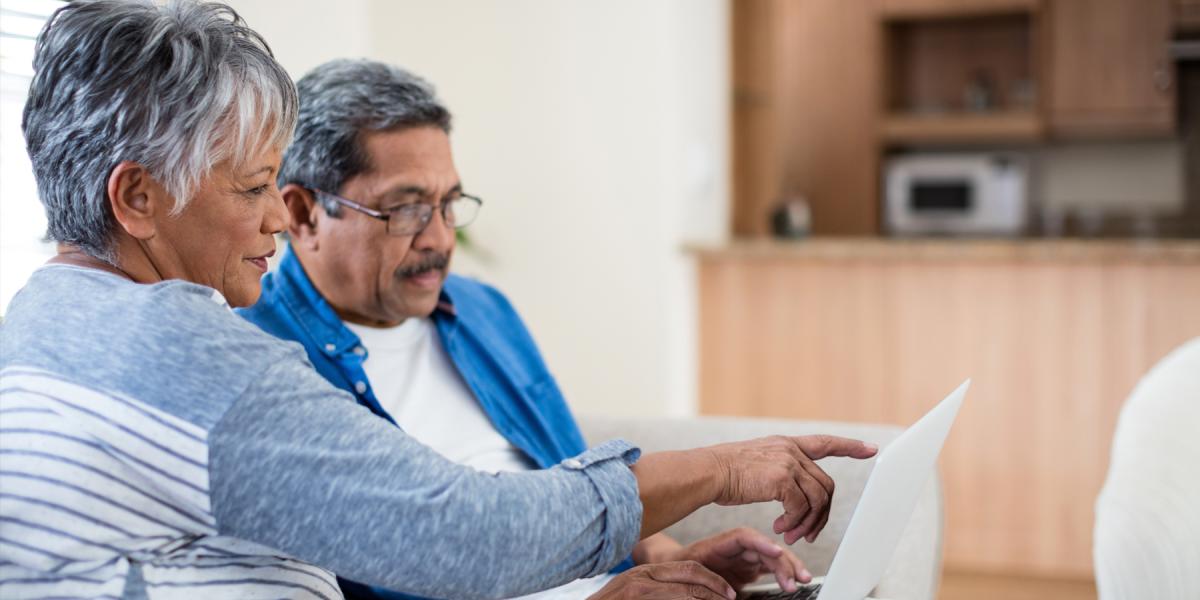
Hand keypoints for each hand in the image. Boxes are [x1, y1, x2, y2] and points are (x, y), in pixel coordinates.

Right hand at [587, 561, 735, 599]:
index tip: (729, 593)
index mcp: (646, 572)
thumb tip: (691, 594)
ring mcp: (638, 590)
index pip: (689, 567)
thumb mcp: (635, 591)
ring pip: (684, 593)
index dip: (713, 579)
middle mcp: (642, 577)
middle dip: (716, 589)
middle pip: (691, 576)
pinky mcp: (636, 598)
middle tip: (731, 599)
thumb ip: (659, 588)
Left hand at [670, 528, 810, 591]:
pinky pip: (770, 569)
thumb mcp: (690, 574)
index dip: (762, 543)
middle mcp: (736, 549)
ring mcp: (744, 559)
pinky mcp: (749, 570)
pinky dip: (783, 574)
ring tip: (803, 580)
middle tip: (796, 579)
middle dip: (783, 560)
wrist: (674, 575)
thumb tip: (730, 594)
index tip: (777, 551)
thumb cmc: (679, 571)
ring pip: (772, 558)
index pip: (745, 538)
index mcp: (720, 544)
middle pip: (764, 548)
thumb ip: (709, 583)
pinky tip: (795, 581)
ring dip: (788, 567)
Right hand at [707, 435, 876, 543]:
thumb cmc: (724, 474)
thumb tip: (792, 496)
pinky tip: (780, 528)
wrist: (707, 472)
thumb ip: (778, 471)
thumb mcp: (756, 463)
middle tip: (807, 534)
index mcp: (785, 444)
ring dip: (807, 523)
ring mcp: (788, 462)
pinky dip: (794, 522)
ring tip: (791, 535)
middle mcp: (790, 450)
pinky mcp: (781, 478)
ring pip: (817, 499)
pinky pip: (801, 507)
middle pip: (825, 485)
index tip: (870, 449)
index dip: (849, 446)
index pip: (824, 442)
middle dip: (821, 514)